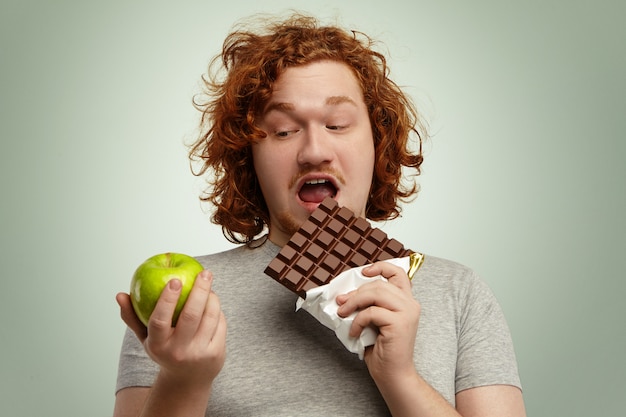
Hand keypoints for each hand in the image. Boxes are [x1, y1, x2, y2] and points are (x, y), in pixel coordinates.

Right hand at [116, 270, 226, 385]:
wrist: (187, 380)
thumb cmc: (164, 350)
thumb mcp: (146, 338)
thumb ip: (132, 316)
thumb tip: (120, 294)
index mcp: (157, 345)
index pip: (159, 320)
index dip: (166, 299)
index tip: (174, 279)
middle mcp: (178, 351)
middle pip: (191, 316)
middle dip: (199, 290)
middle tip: (203, 272)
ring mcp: (199, 353)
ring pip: (209, 317)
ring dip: (211, 296)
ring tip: (208, 283)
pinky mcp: (216, 353)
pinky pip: (220, 324)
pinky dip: (217, 309)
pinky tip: (213, 300)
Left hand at [336, 261, 419, 379]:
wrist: (393, 374)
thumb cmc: (383, 350)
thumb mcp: (374, 321)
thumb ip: (368, 305)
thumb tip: (344, 295)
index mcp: (407, 301)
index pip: (398, 273)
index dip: (381, 267)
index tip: (364, 272)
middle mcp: (410, 304)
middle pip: (379, 284)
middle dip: (356, 292)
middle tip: (341, 303)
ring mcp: (407, 312)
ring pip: (375, 293)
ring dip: (354, 302)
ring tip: (343, 313)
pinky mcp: (400, 323)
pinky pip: (371, 312)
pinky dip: (357, 321)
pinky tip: (353, 332)